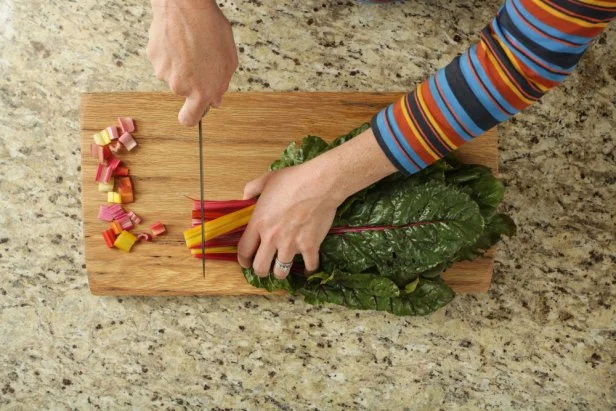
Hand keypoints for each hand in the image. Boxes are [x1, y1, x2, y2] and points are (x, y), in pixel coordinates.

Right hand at [148, 0, 237, 125]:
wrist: (186, 6)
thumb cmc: (210, 30)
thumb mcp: (229, 60)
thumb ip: (221, 84)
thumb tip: (215, 99)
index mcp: (202, 91)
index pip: (189, 119)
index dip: (191, 117)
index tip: (193, 112)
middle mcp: (180, 86)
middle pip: (185, 92)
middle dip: (192, 80)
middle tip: (201, 59)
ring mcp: (164, 73)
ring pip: (174, 75)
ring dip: (182, 65)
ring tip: (191, 45)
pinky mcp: (154, 58)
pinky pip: (164, 61)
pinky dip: (171, 53)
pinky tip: (178, 39)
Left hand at [237, 163, 341, 278]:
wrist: (320, 183)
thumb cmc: (293, 179)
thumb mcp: (266, 180)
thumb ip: (251, 189)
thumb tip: (245, 197)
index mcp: (259, 223)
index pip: (244, 251)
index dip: (243, 260)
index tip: (246, 262)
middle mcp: (272, 238)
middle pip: (260, 267)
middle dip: (260, 270)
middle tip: (265, 267)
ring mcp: (291, 244)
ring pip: (281, 272)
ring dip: (281, 272)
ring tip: (283, 267)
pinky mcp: (310, 246)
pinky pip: (309, 267)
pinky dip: (309, 270)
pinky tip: (308, 268)